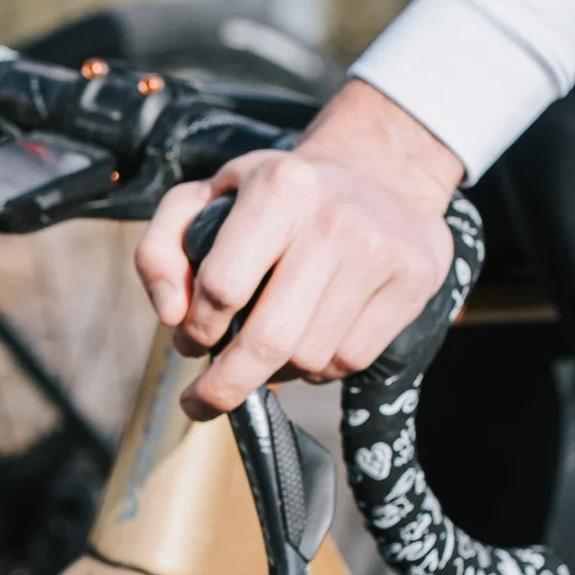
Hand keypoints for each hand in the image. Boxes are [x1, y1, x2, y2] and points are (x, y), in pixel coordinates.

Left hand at [136, 78, 462, 419]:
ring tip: (267, 345)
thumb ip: (160, 250)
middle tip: (204, 401)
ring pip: (310, 358)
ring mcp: (380, 251)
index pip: (223, 287)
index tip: (189, 341)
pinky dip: (319, 368)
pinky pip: (351, 360)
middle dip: (226, 385)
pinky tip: (309, 338)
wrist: (379, 172)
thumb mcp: (204, 199)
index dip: (197, 329)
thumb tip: (169, 314)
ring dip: (276, 371)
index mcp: (279, 188)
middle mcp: (335, 218)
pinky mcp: (413, 281)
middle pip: (270, 338)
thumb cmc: (275, 197)